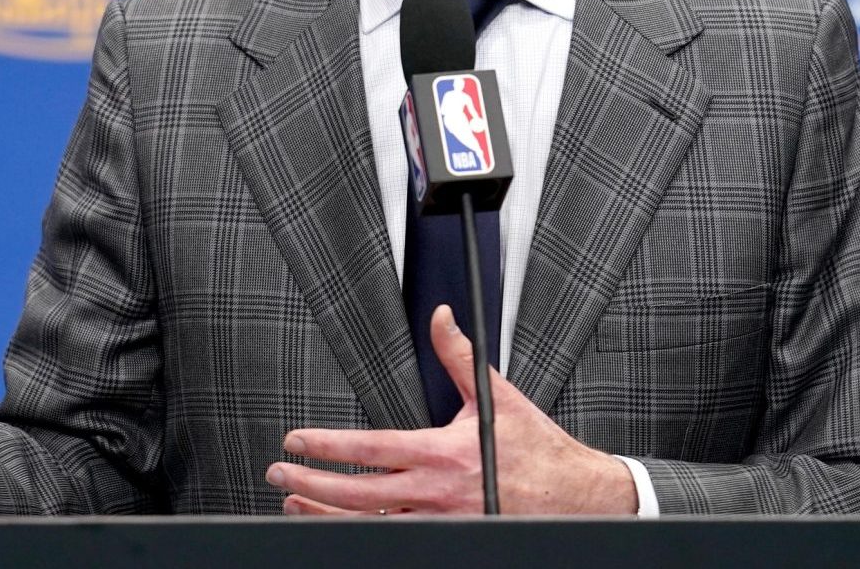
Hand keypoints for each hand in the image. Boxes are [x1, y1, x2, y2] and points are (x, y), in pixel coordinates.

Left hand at [268, 304, 635, 515]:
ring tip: (296, 502)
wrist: (578, 498)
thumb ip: (459, 357)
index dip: (325, 446)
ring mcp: (441, 522)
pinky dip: (362, 533)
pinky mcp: (451, 538)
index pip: (369, 449)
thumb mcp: (497, 396)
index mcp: (443, 453)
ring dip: (326, 515)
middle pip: (357, 493)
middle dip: (311, 483)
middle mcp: (437, 492)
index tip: (297, 440)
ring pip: (369, 524)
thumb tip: (443, 320)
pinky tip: (340, 526)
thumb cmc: (539, 451)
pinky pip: (395, 540)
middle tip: (281, 472)